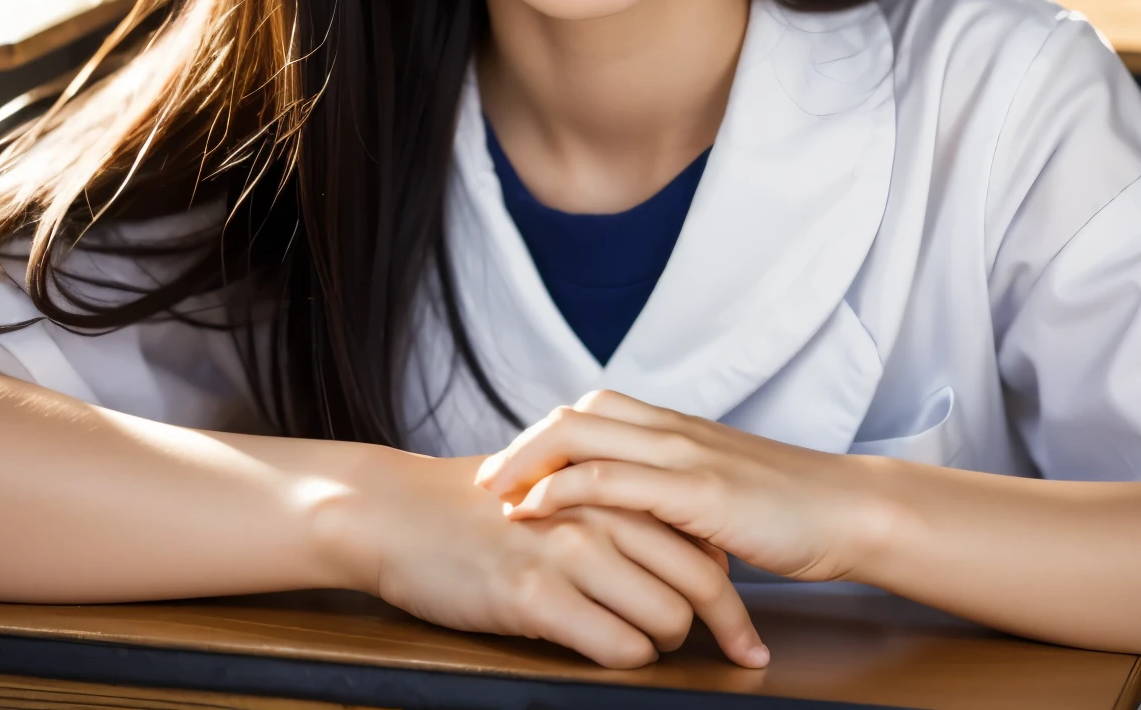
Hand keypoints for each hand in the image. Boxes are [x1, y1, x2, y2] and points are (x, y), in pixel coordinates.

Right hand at [353, 447, 767, 669]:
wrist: (399, 514)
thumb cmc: (476, 508)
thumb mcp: (557, 488)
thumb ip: (614, 505)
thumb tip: (675, 547)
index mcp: (609, 480)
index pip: (700, 535)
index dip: (730, 583)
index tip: (741, 616)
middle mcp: (599, 510)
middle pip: (700, 578)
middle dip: (723, 625)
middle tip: (731, 650)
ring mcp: (568, 551)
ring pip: (665, 617)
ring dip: (667, 644)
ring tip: (650, 646)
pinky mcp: (534, 595)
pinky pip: (616, 646)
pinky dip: (628, 659)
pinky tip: (610, 651)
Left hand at [475, 390, 880, 584]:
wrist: (848, 512)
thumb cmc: (790, 511)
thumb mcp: (721, 495)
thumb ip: (678, 495)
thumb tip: (638, 522)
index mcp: (677, 428)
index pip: (592, 410)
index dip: (543, 434)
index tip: (512, 469)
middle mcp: (672, 430)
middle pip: (574, 414)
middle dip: (520, 445)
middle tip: (485, 482)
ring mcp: (683, 455)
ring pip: (581, 435)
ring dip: (526, 464)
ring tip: (495, 499)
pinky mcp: (696, 491)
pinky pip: (611, 480)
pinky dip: (563, 490)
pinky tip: (538, 512)